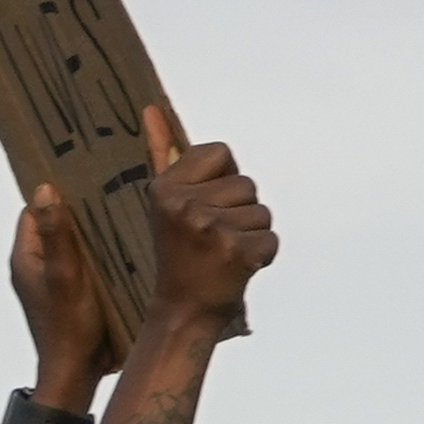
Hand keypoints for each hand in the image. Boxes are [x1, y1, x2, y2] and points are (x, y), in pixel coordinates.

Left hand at [2, 176, 115, 403]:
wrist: (76, 375)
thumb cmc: (69, 328)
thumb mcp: (65, 276)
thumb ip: (56, 235)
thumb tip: (44, 190)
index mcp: (26, 258)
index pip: (34, 210)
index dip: (55, 190)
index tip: (83, 172)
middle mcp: (35, 266)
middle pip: (55, 223)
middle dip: (79, 207)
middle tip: (112, 186)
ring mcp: (53, 280)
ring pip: (73, 242)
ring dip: (93, 229)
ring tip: (123, 208)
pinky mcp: (72, 292)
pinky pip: (85, 261)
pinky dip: (100, 250)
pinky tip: (126, 242)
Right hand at [137, 103, 273, 346]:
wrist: (181, 313)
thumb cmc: (178, 254)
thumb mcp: (164, 203)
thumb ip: (163, 153)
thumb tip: (152, 110)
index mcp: (164, 188)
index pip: (221, 152)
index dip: (219, 180)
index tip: (200, 208)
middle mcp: (184, 206)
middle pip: (246, 184)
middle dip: (237, 210)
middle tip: (210, 239)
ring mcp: (211, 230)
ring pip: (262, 212)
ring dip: (251, 233)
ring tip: (222, 254)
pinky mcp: (237, 253)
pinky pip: (271, 239)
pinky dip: (261, 255)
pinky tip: (236, 268)